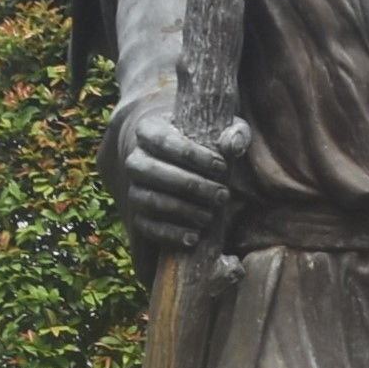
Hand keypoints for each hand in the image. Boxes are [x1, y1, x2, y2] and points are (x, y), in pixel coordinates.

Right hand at [114, 107, 248, 247]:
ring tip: (210, 216)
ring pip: (150, 200)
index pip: (163, 141)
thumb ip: (233, 132)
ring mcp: (134, 189)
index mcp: (148, 130)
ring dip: (183, 210)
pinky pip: (147, 226)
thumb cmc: (204, 142)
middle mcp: (135, 160)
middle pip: (154, 171)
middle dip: (192, 185)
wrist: (182, 165)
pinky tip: (194, 237)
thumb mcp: (220, 131)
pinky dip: (170, 233)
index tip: (222, 167)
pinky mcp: (138, 214)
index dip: (193, 155)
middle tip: (222, 195)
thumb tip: (234, 145)